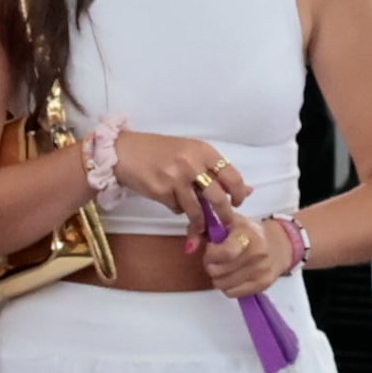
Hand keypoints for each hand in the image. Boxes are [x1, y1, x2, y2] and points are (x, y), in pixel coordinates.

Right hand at [113, 126, 248, 221]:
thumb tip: (247, 190)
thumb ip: (215, 170)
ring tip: (198, 222)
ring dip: (201, 221)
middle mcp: (192, 163)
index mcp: (203, 150)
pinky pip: (178, 209)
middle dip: (224, 215)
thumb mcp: (190, 153)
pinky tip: (170, 199)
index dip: (238, 193)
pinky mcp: (162, 192)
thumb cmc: (159, 151)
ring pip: (198, 210)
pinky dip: (178, 209)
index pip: (232, 176)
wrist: (124, 152)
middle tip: (224, 222)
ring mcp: (176, 178)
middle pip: (218, 198)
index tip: (237, 202)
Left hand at [205, 211, 299, 296]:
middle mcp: (257, 252)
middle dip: (210, 265)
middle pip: (217, 270)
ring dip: (218, 277)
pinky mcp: (263, 284)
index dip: (211, 253)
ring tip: (224, 267)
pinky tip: (233, 276)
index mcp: (247, 233)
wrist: (279, 244)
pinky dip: (228, 286)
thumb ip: (203, 230)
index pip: (225, 252)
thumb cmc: (248, 232)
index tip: (212, 247)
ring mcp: (261, 270)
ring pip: (222, 284)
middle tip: (215, 259)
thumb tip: (189, 247)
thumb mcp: (227, 222)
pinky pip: (232, 293)